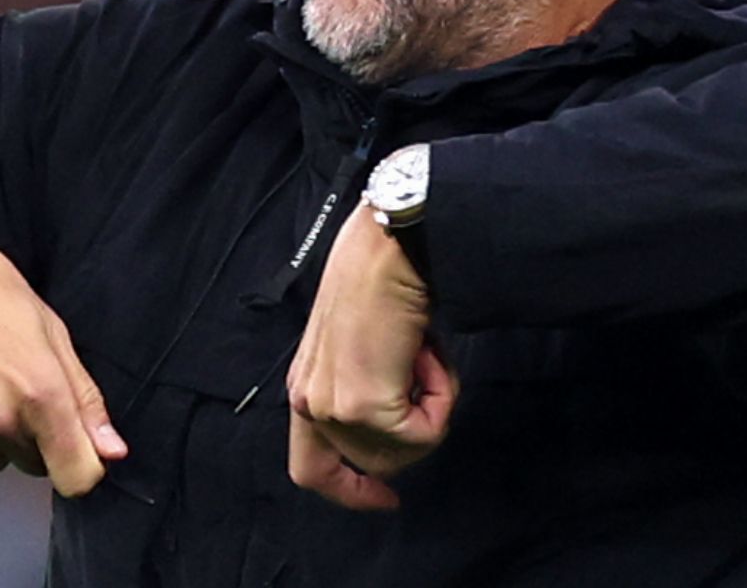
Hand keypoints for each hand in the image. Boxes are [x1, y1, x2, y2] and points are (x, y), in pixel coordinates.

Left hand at [287, 202, 457, 510]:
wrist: (389, 246)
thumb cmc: (381, 277)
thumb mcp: (362, 344)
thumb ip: (366, 386)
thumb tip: (401, 422)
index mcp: (303, 387)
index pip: (311, 469)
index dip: (351, 492)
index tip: (387, 499)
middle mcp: (308, 402)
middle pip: (374, 463)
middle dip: (415, 429)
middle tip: (425, 370)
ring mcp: (333, 407)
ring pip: (404, 452)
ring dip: (432, 405)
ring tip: (422, 353)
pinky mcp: (365, 406)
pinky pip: (426, 433)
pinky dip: (442, 396)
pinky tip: (428, 353)